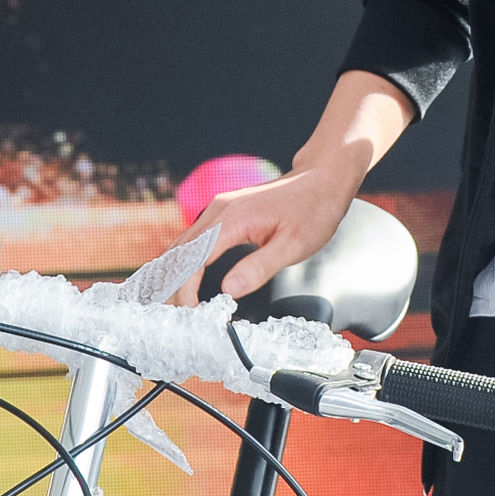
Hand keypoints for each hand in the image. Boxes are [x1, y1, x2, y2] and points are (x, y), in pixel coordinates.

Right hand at [167, 157, 358, 305]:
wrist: (322, 179)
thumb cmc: (312, 209)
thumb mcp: (293, 245)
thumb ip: (259, 267)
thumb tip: (229, 289)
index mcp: (232, 218)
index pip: (193, 260)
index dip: (185, 290)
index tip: (189, 314)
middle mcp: (219, 210)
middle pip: (179, 252)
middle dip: (172, 285)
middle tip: (174, 317)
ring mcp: (219, 209)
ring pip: (182, 245)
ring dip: (174, 274)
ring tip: (173, 305)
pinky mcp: (223, 212)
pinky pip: (194, 239)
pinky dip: (184, 261)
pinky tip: (182, 279)